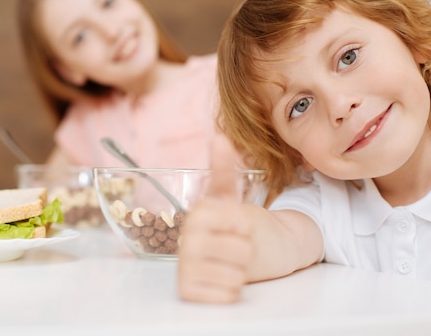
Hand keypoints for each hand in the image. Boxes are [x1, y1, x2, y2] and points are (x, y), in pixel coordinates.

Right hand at [177, 169, 253, 302]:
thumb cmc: (232, 228)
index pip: (239, 224)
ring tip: (228, 264)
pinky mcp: (187, 292)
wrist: (230, 257)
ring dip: (240, 272)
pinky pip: (227, 295)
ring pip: (237, 274)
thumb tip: (219, 136)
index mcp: (196, 215)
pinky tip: (221, 281)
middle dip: (245, 252)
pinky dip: (232, 291)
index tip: (236, 226)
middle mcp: (184, 241)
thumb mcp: (229, 198)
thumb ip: (224, 169)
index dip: (246, 227)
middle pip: (241, 251)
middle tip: (232, 248)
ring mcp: (183, 268)